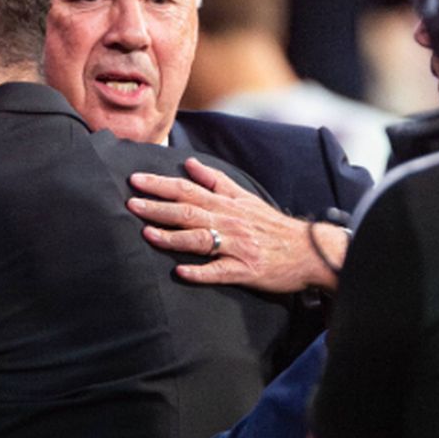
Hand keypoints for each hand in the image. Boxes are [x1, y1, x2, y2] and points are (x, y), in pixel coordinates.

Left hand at [126, 159, 348, 293]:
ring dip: (172, 237)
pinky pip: (219, 272)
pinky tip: (181, 273)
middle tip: (130, 204)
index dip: (160, 185)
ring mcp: (235, 247)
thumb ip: (216, 181)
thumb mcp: (246, 197)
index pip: (187, 189)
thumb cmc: (271, 226)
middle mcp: (228, 222)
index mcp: (226, 204)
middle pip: (188, 212)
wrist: (308, 250)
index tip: (135, 180)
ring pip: (199, 240)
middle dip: (157, 208)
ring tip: (147, 234)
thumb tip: (190, 164)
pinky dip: (200, 273)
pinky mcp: (244, 270)